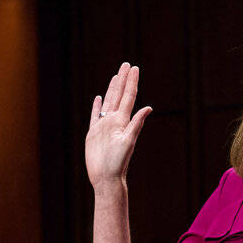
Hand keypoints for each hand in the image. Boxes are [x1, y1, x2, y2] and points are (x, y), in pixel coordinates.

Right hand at [85, 62, 152, 189]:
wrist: (106, 178)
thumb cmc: (118, 163)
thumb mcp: (128, 142)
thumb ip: (136, 124)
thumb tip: (148, 108)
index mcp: (122, 121)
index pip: (128, 97)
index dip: (131, 82)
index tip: (134, 68)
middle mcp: (114, 121)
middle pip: (119, 95)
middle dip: (123, 80)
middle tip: (127, 65)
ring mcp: (103, 126)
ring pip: (108, 102)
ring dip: (112, 89)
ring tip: (116, 76)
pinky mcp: (93, 133)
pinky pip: (95, 116)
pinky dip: (96, 106)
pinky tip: (98, 98)